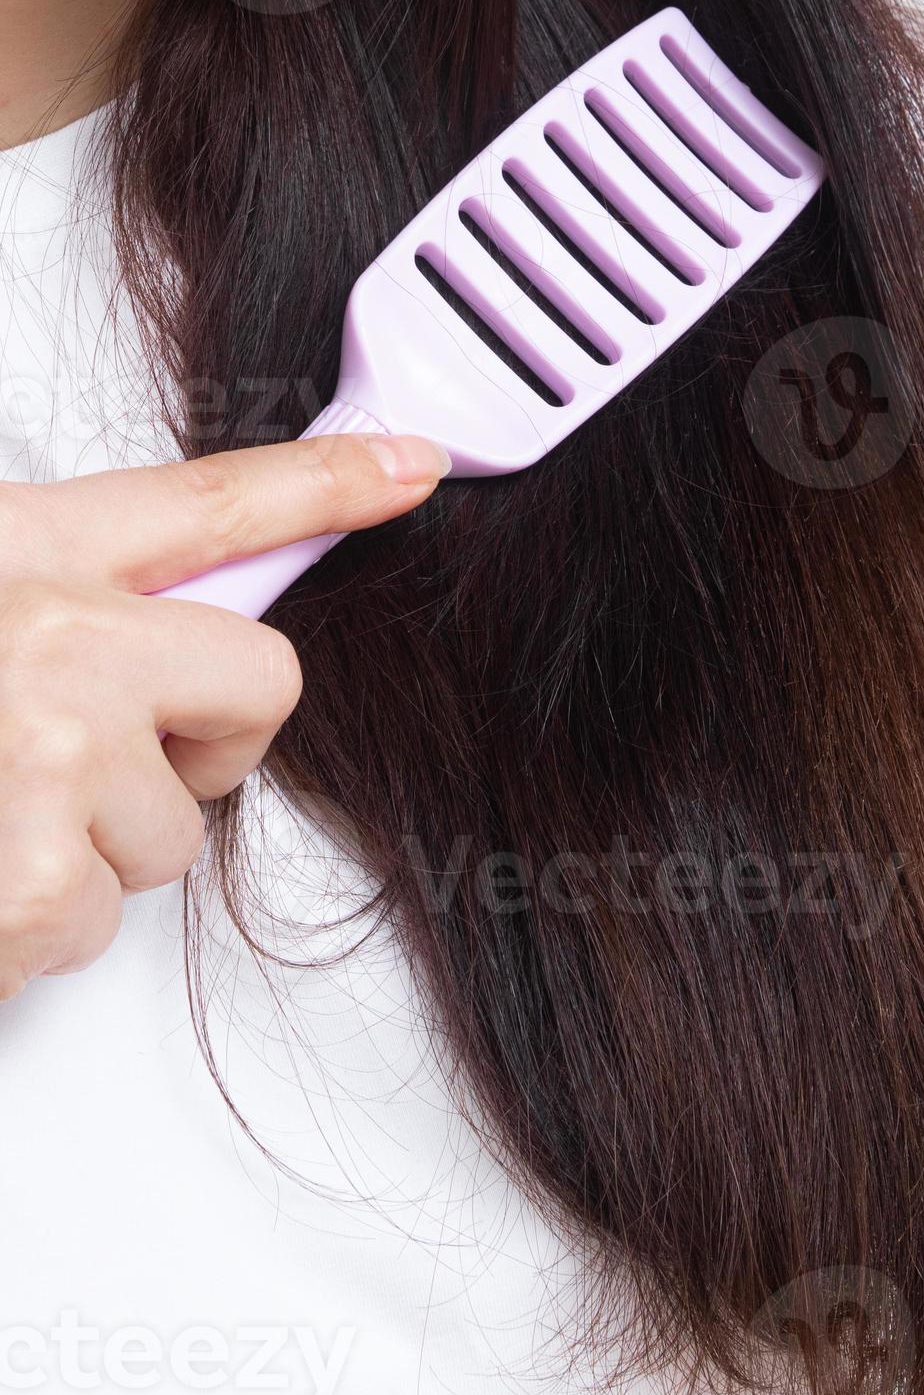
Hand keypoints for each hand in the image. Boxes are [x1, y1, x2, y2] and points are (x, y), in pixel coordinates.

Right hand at [0, 431, 446, 1001]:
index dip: (329, 479)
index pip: (215, 499)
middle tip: (67, 753)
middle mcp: (62, 643)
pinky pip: (93, 924)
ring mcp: (54, 766)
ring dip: (82, 849)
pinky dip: (23, 928)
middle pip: (258, 695)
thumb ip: (63, 596)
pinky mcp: (32, 887)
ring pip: (170, 836)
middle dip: (192, 743)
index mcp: (29, 553)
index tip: (414, 466)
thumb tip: (152, 632)